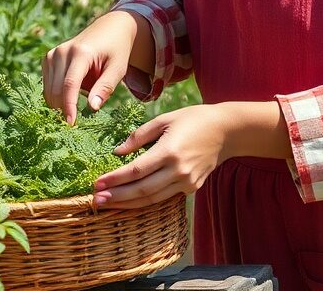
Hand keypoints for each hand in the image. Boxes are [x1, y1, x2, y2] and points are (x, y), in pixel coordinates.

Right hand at [43, 12, 135, 125]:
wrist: (109, 28)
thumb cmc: (116, 51)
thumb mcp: (118, 69)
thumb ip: (105, 87)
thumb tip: (92, 108)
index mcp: (81, 52)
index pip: (70, 84)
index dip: (69, 106)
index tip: (71, 124)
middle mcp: (62, 51)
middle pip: (56, 89)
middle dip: (64, 109)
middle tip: (77, 122)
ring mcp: (53, 53)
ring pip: (49, 89)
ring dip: (61, 102)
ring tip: (78, 104)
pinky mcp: (48, 57)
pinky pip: (47, 85)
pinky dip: (57, 94)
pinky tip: (71, 94)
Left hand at [92, 104, 230, 209]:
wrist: (226, 131)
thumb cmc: (193, 119)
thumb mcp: (165, 119)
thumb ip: (139, 136)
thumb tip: (117, 152)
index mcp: (170, 151)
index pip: (136, 171)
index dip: (114, 179)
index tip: (96, 183)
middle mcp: (178, 170)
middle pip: (142, 190)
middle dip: (117, 197)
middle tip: (96, 200)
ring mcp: (187, 182)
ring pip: (152, 199)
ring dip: (128, 203)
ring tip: (108, 204)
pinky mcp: (192, 188)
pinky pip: (164, 197)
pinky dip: (146, 201)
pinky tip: (130, 201)